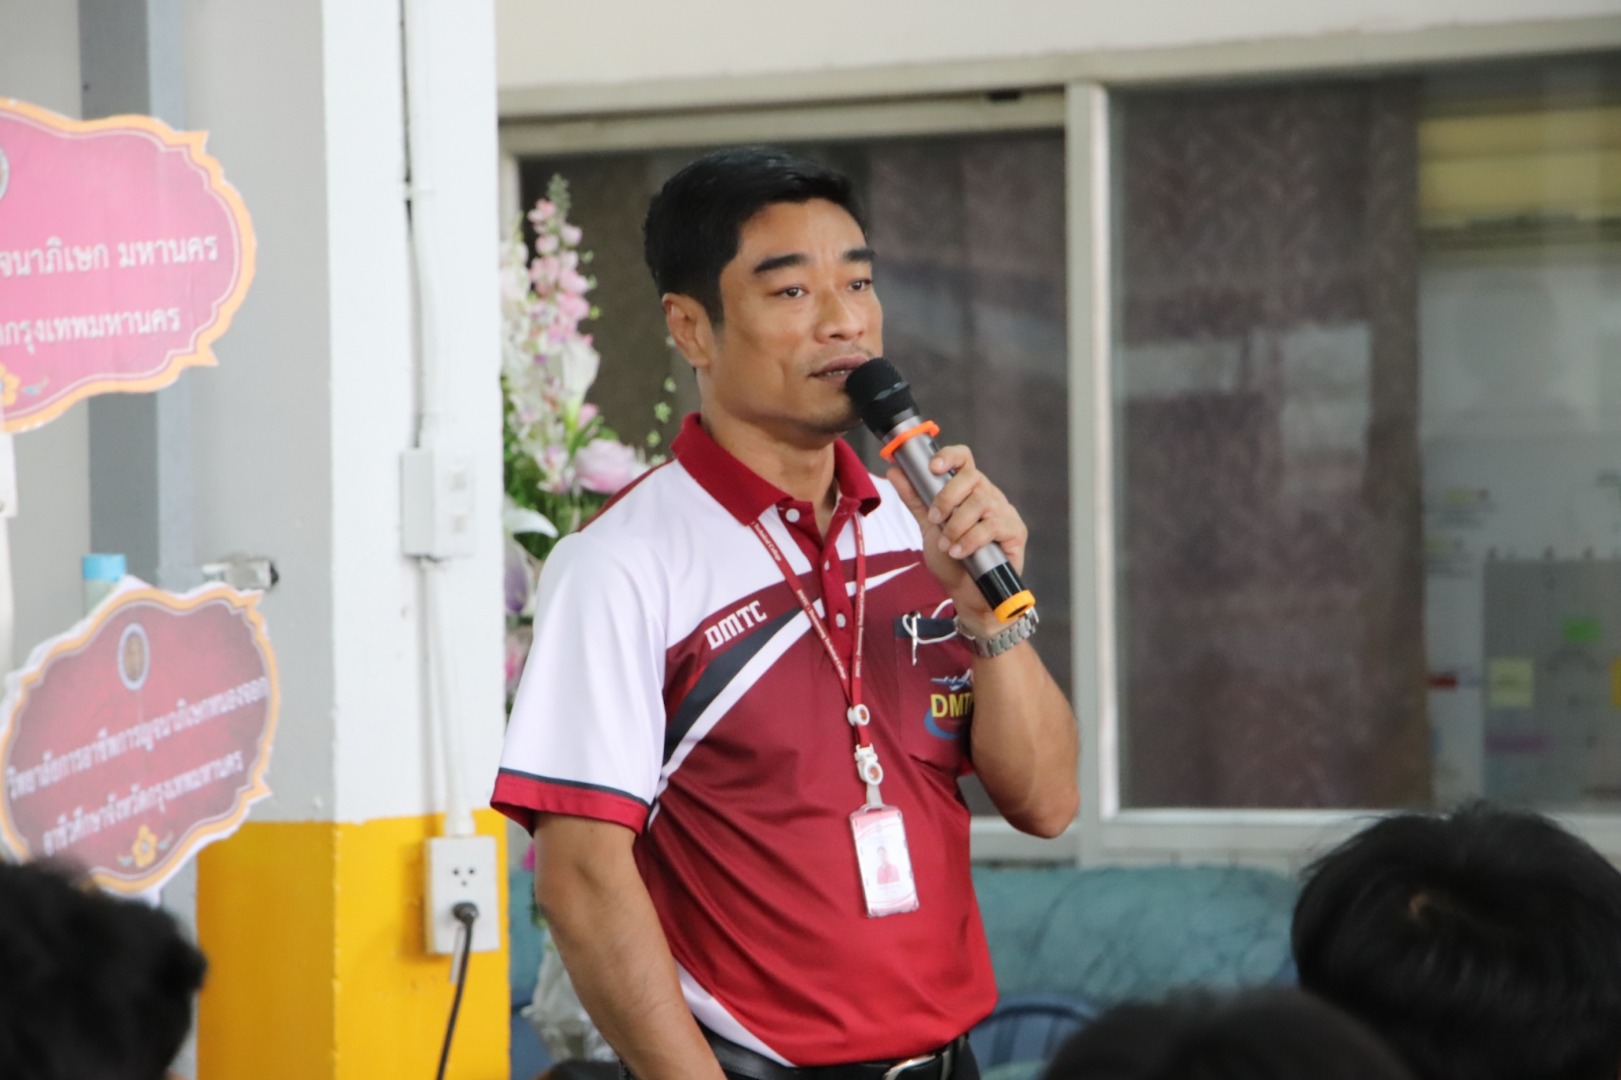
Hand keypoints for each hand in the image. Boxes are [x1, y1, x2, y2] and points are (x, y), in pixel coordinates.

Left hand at [886, 444, 1027, 633]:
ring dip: (957, 524)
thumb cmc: (952, 560)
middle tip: (934, 518)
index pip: (964, 459)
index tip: (932, 467)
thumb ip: (914, 499)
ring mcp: (1004, 513)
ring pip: (981, 502)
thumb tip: (895, 470)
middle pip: (972, 477)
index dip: (949, 456)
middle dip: (947, 497)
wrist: (967, 595)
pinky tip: (959, 552)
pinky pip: (993, 527)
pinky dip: (970, 539)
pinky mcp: (1016, 532)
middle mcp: (989, 496)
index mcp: (970, 490)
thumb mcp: (928, 527)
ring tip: (946, 544)